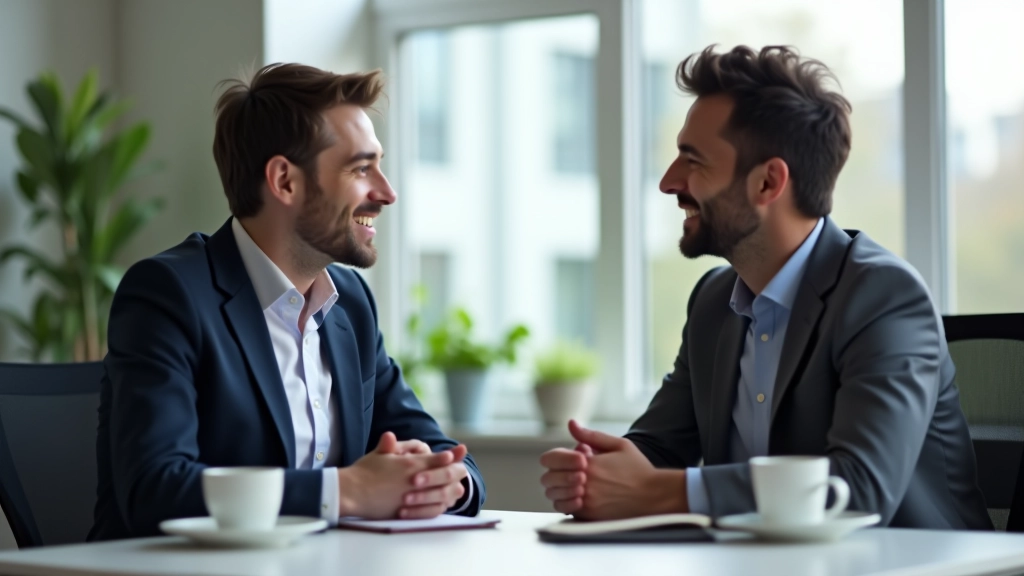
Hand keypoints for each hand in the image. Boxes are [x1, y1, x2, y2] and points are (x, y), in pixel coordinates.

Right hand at [337, 432, 466, 518]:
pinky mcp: (409, 512)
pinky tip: (442, 503)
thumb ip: (389, 446)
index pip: (439, 459)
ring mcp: (414, 497)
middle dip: (455, 471)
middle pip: (446, 476)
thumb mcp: (377, 455)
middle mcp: (415, 480)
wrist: (352, 494)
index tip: (457, 453)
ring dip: (451, 489)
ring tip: (456, 487)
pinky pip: (433, 511)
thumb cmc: (363, 473)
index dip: (450, 456)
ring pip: (444, 494)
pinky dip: (441, 506)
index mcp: (410, 464)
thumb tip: (390, 435)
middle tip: (461, 469)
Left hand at [539, 420, 686, 520]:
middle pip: (548, 479)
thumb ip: (591, 435)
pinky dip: (567, 503)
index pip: (550, 459)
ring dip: (559, 489)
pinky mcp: (590, 515)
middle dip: (555, 473)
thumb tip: (571, 423)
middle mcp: (584, 482)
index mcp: (588, 462)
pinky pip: (565, 510)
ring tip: (573, 485)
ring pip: (554, 496)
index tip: (563, 459)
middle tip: (568, 472)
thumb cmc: (638, 469)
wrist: (654, 496)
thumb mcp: (618, 445)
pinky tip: (579, 497)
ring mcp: (585, 500)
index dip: (553, 458)